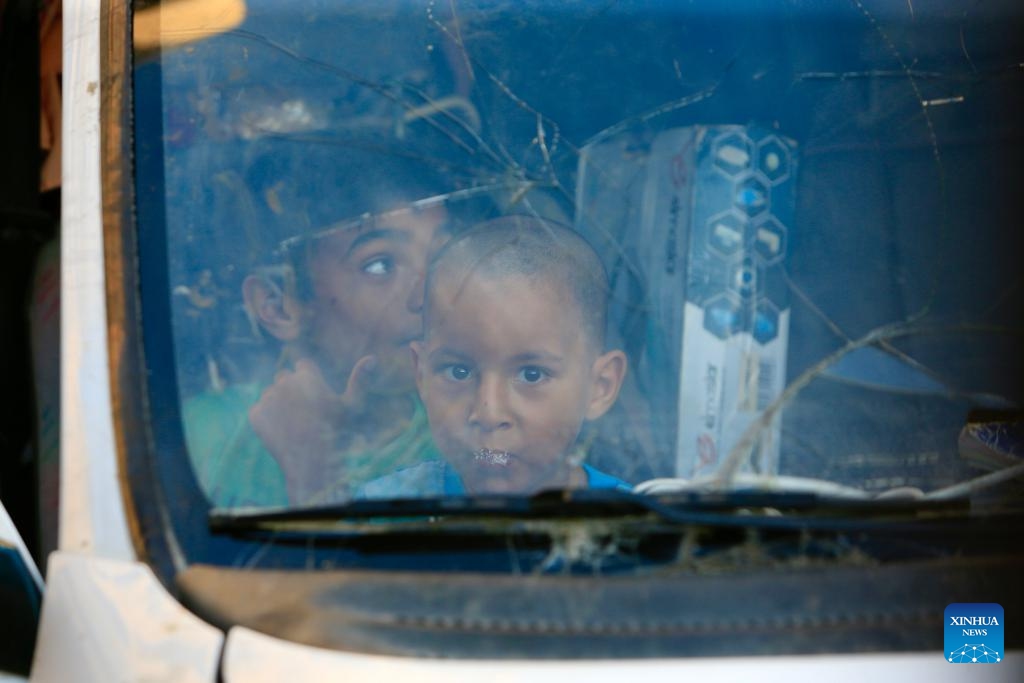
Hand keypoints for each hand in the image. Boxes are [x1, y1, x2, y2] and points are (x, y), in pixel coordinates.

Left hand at [249, 355, 376, 503]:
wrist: (312, 465)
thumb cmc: (336, 433)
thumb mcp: (352, 406)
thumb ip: (359, 380)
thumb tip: (371, 357)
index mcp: (307, 375)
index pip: (302, 365)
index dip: (310, 380)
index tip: (315, 397)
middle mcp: (284, 382)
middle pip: (284, 377)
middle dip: (292, 389)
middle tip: (305, 412)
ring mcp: (267, 398)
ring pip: (271, 394)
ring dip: (278, 403)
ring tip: (294, 424)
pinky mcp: (255, 414)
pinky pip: (259, 410)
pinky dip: (267, 419)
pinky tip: (281, 431)